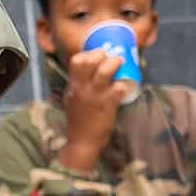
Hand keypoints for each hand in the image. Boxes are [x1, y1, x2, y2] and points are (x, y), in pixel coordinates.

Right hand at [59, 46, 127, 171]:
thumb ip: (77, 85)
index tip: (97, 54)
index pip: (76, 61)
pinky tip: (124, 85)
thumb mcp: (72, 98)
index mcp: (73, 85)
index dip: (88, 54)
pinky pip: (117, 89)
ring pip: (104, 71)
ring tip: (120, 62)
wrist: (82, 141)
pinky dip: (122, 84)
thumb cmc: (78, 120)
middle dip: (102, 54)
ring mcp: (95, 96)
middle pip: (90, 61)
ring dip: (114, 63)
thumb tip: (87, 73)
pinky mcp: (107, 106)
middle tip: (111, 55)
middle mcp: (83, 88)